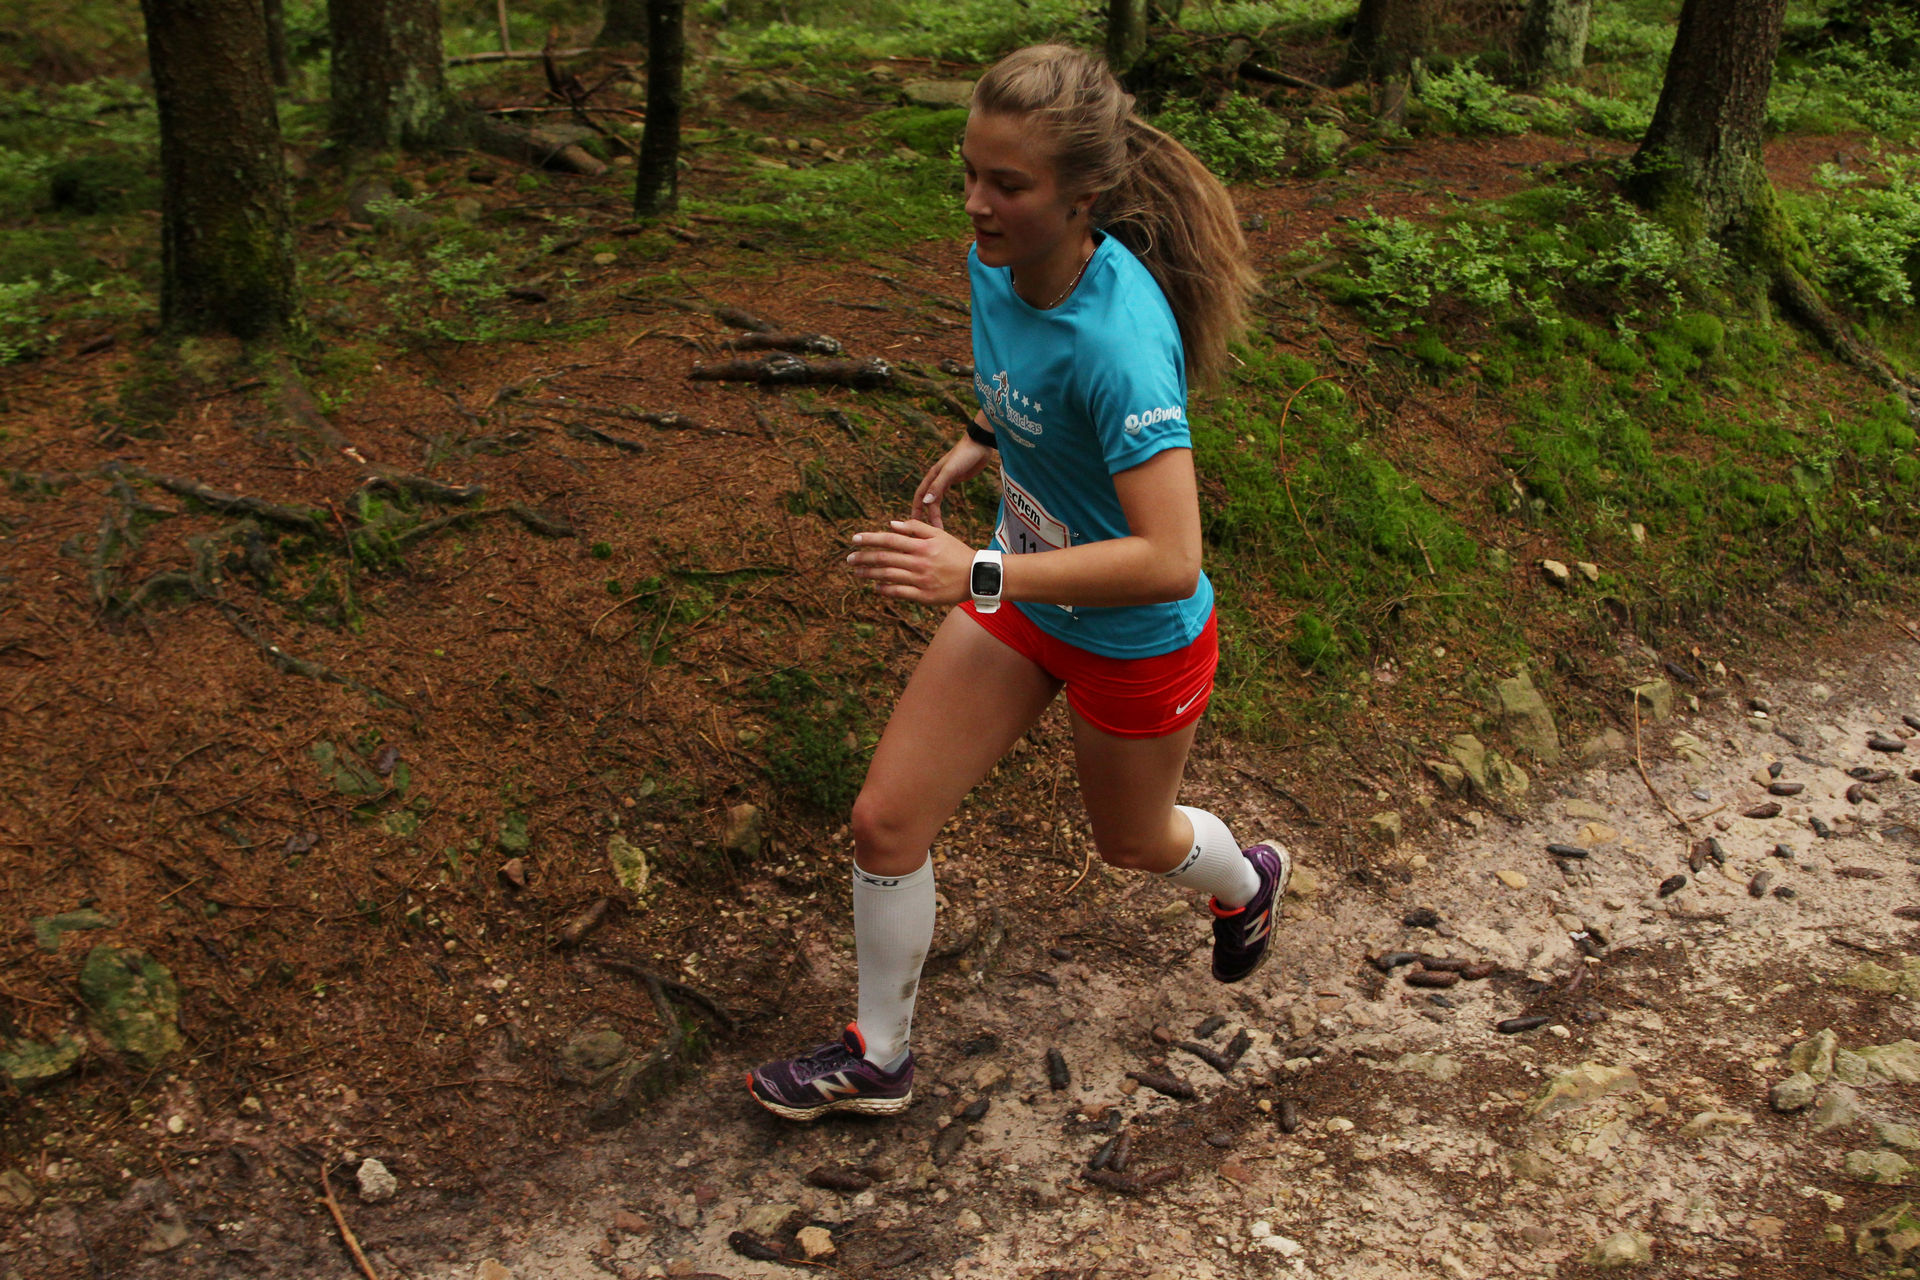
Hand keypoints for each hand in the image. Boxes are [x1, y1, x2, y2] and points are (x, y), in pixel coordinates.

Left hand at [848, 519, 974, 604]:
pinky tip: (875, 587)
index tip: (854, 539)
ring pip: (888, 575)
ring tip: (857, 573)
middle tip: (849, 558)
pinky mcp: (924, 596)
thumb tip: (891, 525)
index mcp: (921, 545)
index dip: (869, 539)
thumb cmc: (956, 553)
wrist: (977, 576)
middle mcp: (919, 562)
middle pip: (884, 558)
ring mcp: (921, 580)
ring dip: (869, 574)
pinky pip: (899, 592)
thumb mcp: (939, 534)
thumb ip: (915, 528)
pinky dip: (885, 590)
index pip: (889, 540)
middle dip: (863, 558)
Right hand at [913, 432, 994, 530]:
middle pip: (926, 500)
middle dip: (925, 515)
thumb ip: (938, 486)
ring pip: (935, 499)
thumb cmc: (964, 455)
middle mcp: (935, 478)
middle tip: (926, 531)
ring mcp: (944, 479)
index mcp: (932, 476)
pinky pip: (943, 494)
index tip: (914, 525)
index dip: (916, 510)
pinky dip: (940, 504)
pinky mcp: (954, 479)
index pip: (919, 496)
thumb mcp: (950, 471)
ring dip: (933, 512)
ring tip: (935, 526)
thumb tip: (926, 502)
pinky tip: (940, 512)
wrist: (979, 444)